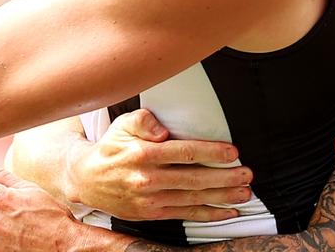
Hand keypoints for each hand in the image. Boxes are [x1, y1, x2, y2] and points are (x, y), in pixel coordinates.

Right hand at [67, 109, 251, 221]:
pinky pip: (186, 214)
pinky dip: (209, 214)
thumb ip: (143, 121)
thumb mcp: (123, 124)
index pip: (185, 153)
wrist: (87, 180)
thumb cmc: (111, 147)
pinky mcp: (152, 213)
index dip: (211, 152)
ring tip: (244, 193)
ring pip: (193, 198)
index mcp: (143, 154)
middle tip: (247, 174)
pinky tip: (227, 212)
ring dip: (222, 197)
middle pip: (194, 178)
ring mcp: (150, 199)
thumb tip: (163, 129)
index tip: (233, 152)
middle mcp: (148, 179)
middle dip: (225, 178)